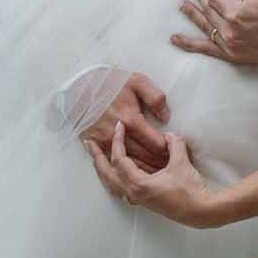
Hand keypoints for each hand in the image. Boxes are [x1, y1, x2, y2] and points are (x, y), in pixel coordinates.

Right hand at [80, 72, 170, 203]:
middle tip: (173, 169)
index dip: (169, 151)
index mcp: (132, 120)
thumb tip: (166, 117)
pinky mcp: (97, 146)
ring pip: (131, 165)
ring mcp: (106, 143)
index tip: (177, 153)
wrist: (79, 87)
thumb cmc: (110, 83)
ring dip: (146, 172)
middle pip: (145, 158)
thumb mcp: (137, 81)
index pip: (156, 145)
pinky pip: (115, 165)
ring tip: (161, 176)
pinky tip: (138, 176)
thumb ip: (155, 97)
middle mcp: (119, 135)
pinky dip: (128, 173)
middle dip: (161, 165)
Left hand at [106, 120, 221, 226]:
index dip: (117, 140)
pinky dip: (113, 178)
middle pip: (106, 174)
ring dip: (103, 169)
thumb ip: (173, 144)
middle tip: (89, 144)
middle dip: (96, 158)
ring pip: (111, 185)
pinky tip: (116, 172)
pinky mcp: (144, 201)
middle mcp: (133, 194)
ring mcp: (137, 199)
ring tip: (97, 157)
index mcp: (138, 184)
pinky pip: (120, 189)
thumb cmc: (190, 189)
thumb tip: (168, 136)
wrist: (201, 211)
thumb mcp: (181, 161)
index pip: (118, 160)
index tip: (119, 126)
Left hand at [172, 0, 257, 68]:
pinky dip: (189, 44)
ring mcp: (228, 44)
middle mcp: (229, 29)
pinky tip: (176, 39)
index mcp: (236, 12)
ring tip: (183, 6)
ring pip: (204, 25)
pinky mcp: (231, 55)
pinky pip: (206, 49)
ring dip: (192, 14)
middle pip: (208, 9)